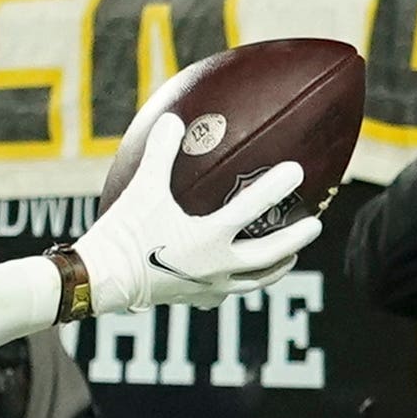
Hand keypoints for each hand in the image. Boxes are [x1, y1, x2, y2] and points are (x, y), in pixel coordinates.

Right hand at [76, 129, 319, 311]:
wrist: (101, 280)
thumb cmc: (123, 232)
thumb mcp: (142, 188)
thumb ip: (160, 153)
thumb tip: (173, 118)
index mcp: (208, 238)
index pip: (251, 209)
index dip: (275, 188)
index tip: (297, 171)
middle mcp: (216, 266)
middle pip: (268, 255)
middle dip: (295, 239)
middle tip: (315, 224)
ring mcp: (208, 286)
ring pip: (254, 281)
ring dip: (277, 268)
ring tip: (292, 258)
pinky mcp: (195, 298)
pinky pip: (225, 292)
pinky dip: (238, 284)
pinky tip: (238, 279)